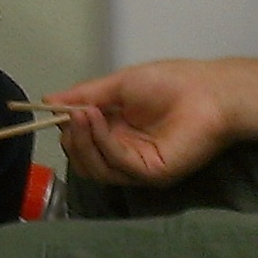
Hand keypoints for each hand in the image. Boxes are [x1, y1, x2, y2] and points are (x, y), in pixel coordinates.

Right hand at [49, 60, 240, 188]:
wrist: (209, 90)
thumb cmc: (172, 83)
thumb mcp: (119, 85)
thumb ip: (85, 95)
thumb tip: (48, 101)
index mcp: (117, 133)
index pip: (81, 143)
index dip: (66, 129)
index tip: (54, 109)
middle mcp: (125, 154)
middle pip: (84, 161)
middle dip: (72, 139)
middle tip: (70, 114)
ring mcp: (139, 167)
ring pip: (96, 168)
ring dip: (83, 140)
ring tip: (82, 114)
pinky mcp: (152, 173)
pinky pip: (117, 164)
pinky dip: (101, 142)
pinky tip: (96, 119)